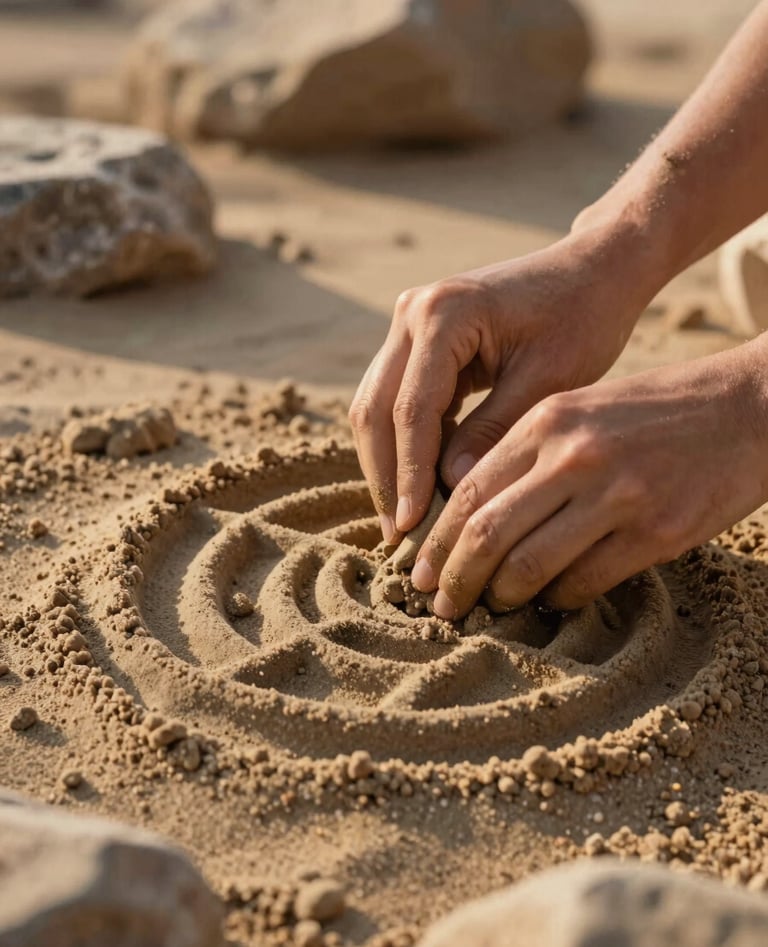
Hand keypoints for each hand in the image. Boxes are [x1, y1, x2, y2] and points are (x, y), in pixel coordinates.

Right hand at [349, 223, 662, 543]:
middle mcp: (412, 312)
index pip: (411, 410)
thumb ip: (494, 432)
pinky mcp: (418, 339)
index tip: (411, 528)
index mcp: (444, 314)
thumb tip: (451, 489)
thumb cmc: (583, 318)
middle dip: (385, 477)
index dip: (408, 474)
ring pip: (375, 407)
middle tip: (397, 537)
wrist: (593, 269)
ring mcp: (409, 322)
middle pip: (375, 409)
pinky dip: (405, 444)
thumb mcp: (547, 381)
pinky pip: (396, 399)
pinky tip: (420, 486)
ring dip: (387, 465)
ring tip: (403, 522)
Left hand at [408, 346, 767, 615]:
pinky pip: (585, 582)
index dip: (437, 540)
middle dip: (453, 579)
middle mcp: (575, 456)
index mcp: (548, 420)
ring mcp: (617, 495)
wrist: (746, 409)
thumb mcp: (581, 409)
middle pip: (486, 532)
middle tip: (439, 607)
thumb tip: (468, 515)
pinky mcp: (656, 531)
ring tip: (491, 606)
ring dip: (501, 596)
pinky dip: (558, 599)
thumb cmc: (653, 412)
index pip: (469, 490)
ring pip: (530, 565)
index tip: (420, 572)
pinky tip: (551, 600)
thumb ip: (525, 453)